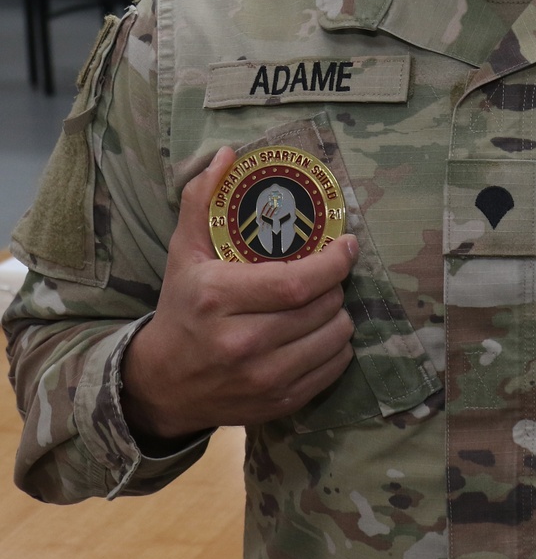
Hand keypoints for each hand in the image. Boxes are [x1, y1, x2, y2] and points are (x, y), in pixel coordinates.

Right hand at [121, 147, 358, 439]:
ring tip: (325, 299)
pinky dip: (337, 347)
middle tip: (331, 270)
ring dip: (339, 313)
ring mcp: (261, 380)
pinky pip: (332, 369)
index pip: (297, 281)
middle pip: (321, 307)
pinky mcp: (277, 404)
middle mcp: (240, 343)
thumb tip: (226, 154)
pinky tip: (322, 331)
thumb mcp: (184, 251)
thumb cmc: (183, 307)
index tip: (348, 244)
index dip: (334, 262)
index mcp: (217, 299)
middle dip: (336, 284)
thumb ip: (202, 200)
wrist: (163, 384)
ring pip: (334, 338)